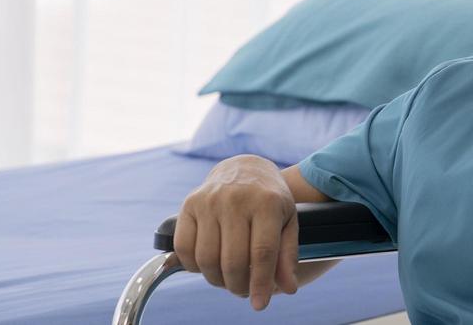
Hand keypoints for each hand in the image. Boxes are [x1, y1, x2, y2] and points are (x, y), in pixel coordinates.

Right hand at [173, 154, 299, 310]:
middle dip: (238, 285)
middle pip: (233, 260)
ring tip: (228, 279)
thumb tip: (288, 288)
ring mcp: (209, 201)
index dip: (260, 283)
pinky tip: (208, 265)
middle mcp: (237, 199)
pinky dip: (193, 266)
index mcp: (267, 202)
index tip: (260, 304)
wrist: (245, 168)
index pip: (262, 252)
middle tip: (244, 291)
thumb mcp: (288, 220)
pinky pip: (184, 248)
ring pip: (207, 259)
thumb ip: (287, 254)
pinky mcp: (188, 204)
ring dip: (216, 279)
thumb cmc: (269, 199)